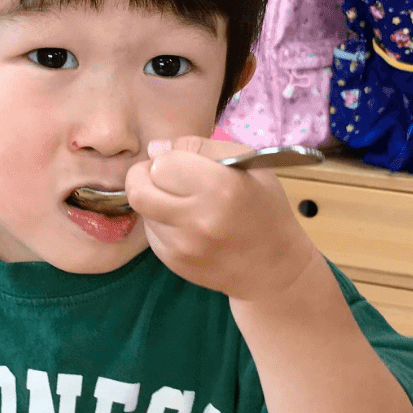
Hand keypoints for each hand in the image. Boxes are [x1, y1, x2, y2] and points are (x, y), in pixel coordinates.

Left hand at [124, 135, 315, 301]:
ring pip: (142, 211)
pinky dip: (161, 223)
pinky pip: (151, 233)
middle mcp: (199, 219)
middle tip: (159, 176)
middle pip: (138, 189)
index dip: (167, 159)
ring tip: (181, 202)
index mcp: (221, 187)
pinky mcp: (175, 263)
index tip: (178, 162)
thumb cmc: (264, 207)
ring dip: (154, 201)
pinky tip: (185, 224)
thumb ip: (200, 146)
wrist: (274, 266)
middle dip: (143, 176)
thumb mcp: (247, 162)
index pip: (162, 164)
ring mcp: (184, 245)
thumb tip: (156, 149)